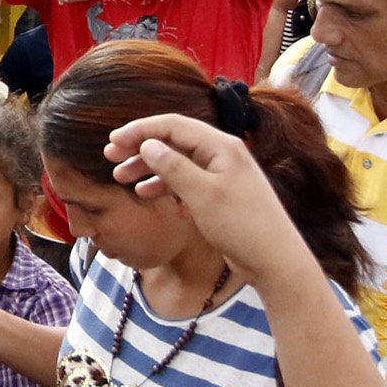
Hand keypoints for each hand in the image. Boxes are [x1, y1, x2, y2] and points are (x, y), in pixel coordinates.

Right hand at [101, 112, 314, 288]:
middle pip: (174, 141)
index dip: (141, 130)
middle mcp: (222, 155)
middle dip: (140, 147)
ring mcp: (222, 174)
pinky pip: (187, 180)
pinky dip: (165, 184)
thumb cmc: (243, 226)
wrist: (276, 260)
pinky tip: (146, 193)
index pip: (174, 126)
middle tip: (111, 157)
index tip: (113, 141)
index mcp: (221, 146)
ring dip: (149, 167)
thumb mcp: (203, 195)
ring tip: (121, 178)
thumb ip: (173, 167)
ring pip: (178, 162)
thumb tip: (148, 145)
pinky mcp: (221, 194)